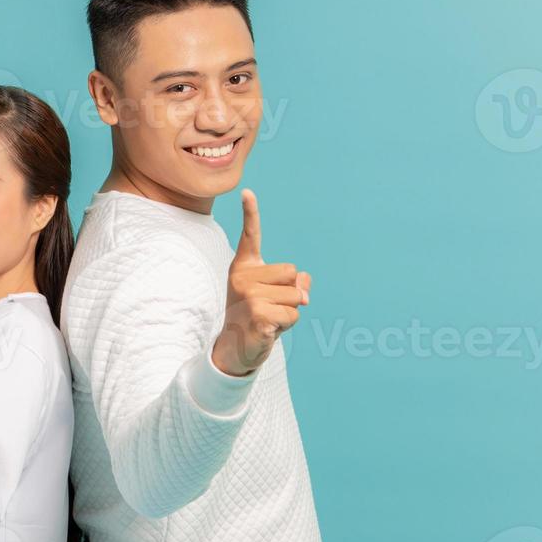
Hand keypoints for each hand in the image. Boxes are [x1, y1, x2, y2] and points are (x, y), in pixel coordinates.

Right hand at [211, 189, 311, 376]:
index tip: (248, 192)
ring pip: (296, 296)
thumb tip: (305, 283)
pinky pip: (293, 313)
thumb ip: (294, 282)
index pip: (250, 236)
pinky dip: (288, 324)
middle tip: (270, 307)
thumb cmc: (259, 316)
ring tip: (270, 319)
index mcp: (244, 267)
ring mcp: (248, 295)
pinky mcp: (258, 314)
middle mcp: (242, 277)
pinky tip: (269, 329)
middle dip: (291, 293)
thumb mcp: (277, 295)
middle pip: (292, 272)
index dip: (251, 213)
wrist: (237, 349)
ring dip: (291, 311)